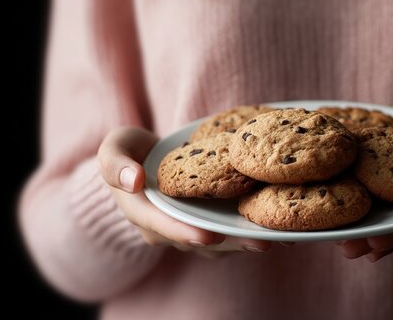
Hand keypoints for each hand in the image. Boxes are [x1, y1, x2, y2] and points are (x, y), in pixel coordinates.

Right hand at [98, 127, 275, 256]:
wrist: (143, 159)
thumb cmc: (128, 152)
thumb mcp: (113, 149)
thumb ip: (116, 164)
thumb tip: (133, 180)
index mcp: (143, 213)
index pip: (165, 227)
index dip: (187, 233)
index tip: (211, 236)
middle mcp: (168, 228)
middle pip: (201, 240)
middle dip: (232, 243)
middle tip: (262, 242)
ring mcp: (189, 227)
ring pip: (220, 241)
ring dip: (248, 241)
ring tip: (279, 237)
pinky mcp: (206, 222)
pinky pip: (228, 230)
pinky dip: (250, 229)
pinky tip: (277, 224)